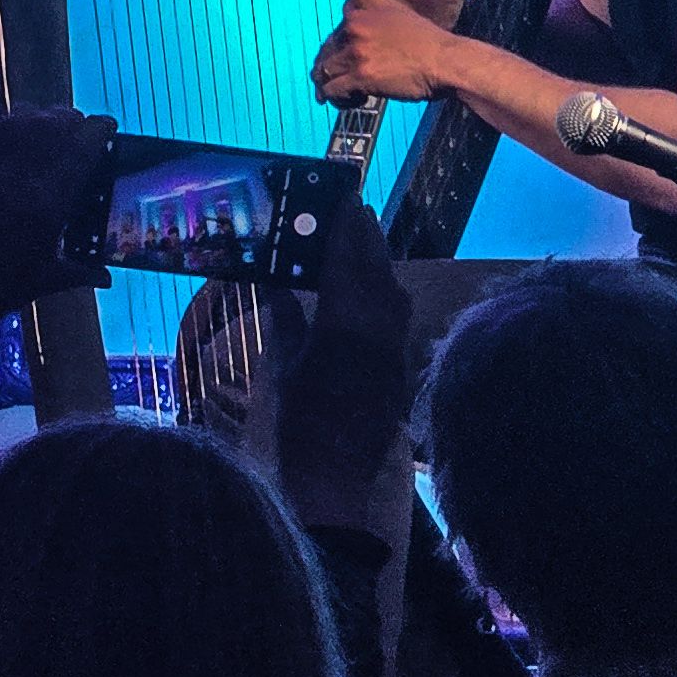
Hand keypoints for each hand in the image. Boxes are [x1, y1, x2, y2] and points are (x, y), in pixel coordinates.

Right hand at [273, 198, 414, 528]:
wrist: (336, 477)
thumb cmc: (300, 424)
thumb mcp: (285, 368)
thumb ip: (284, 322)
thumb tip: (277, 287)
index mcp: (343, 328)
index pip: (348, 264)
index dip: (346, 229)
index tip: (343, 199)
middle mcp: (376, 333)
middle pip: (378, 272)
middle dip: (367, 238)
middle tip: (355, 208)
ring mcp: (393, 351)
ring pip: (392, 294)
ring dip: (378, 264)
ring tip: (362, 240)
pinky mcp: (399, 368)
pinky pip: (395, 318)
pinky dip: (384, 294)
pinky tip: (372, 289)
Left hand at [313, 0, 454, 105]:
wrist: (447, 62)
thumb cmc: (433, 44)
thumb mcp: (407, 15)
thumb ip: (384, 13)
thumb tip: (371, 23)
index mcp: (371, 8)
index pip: (345, 7)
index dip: (345, 23)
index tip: (347, 35)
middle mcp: (358, 26)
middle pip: (331, 42)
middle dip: (337, 58)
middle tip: (347, 72)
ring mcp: (357, 51)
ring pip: (326, 67)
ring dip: (332, 79)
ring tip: (344, 89)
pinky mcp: (360, 75)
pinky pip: (332, 88)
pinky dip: (336, 96)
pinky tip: (353, 99)